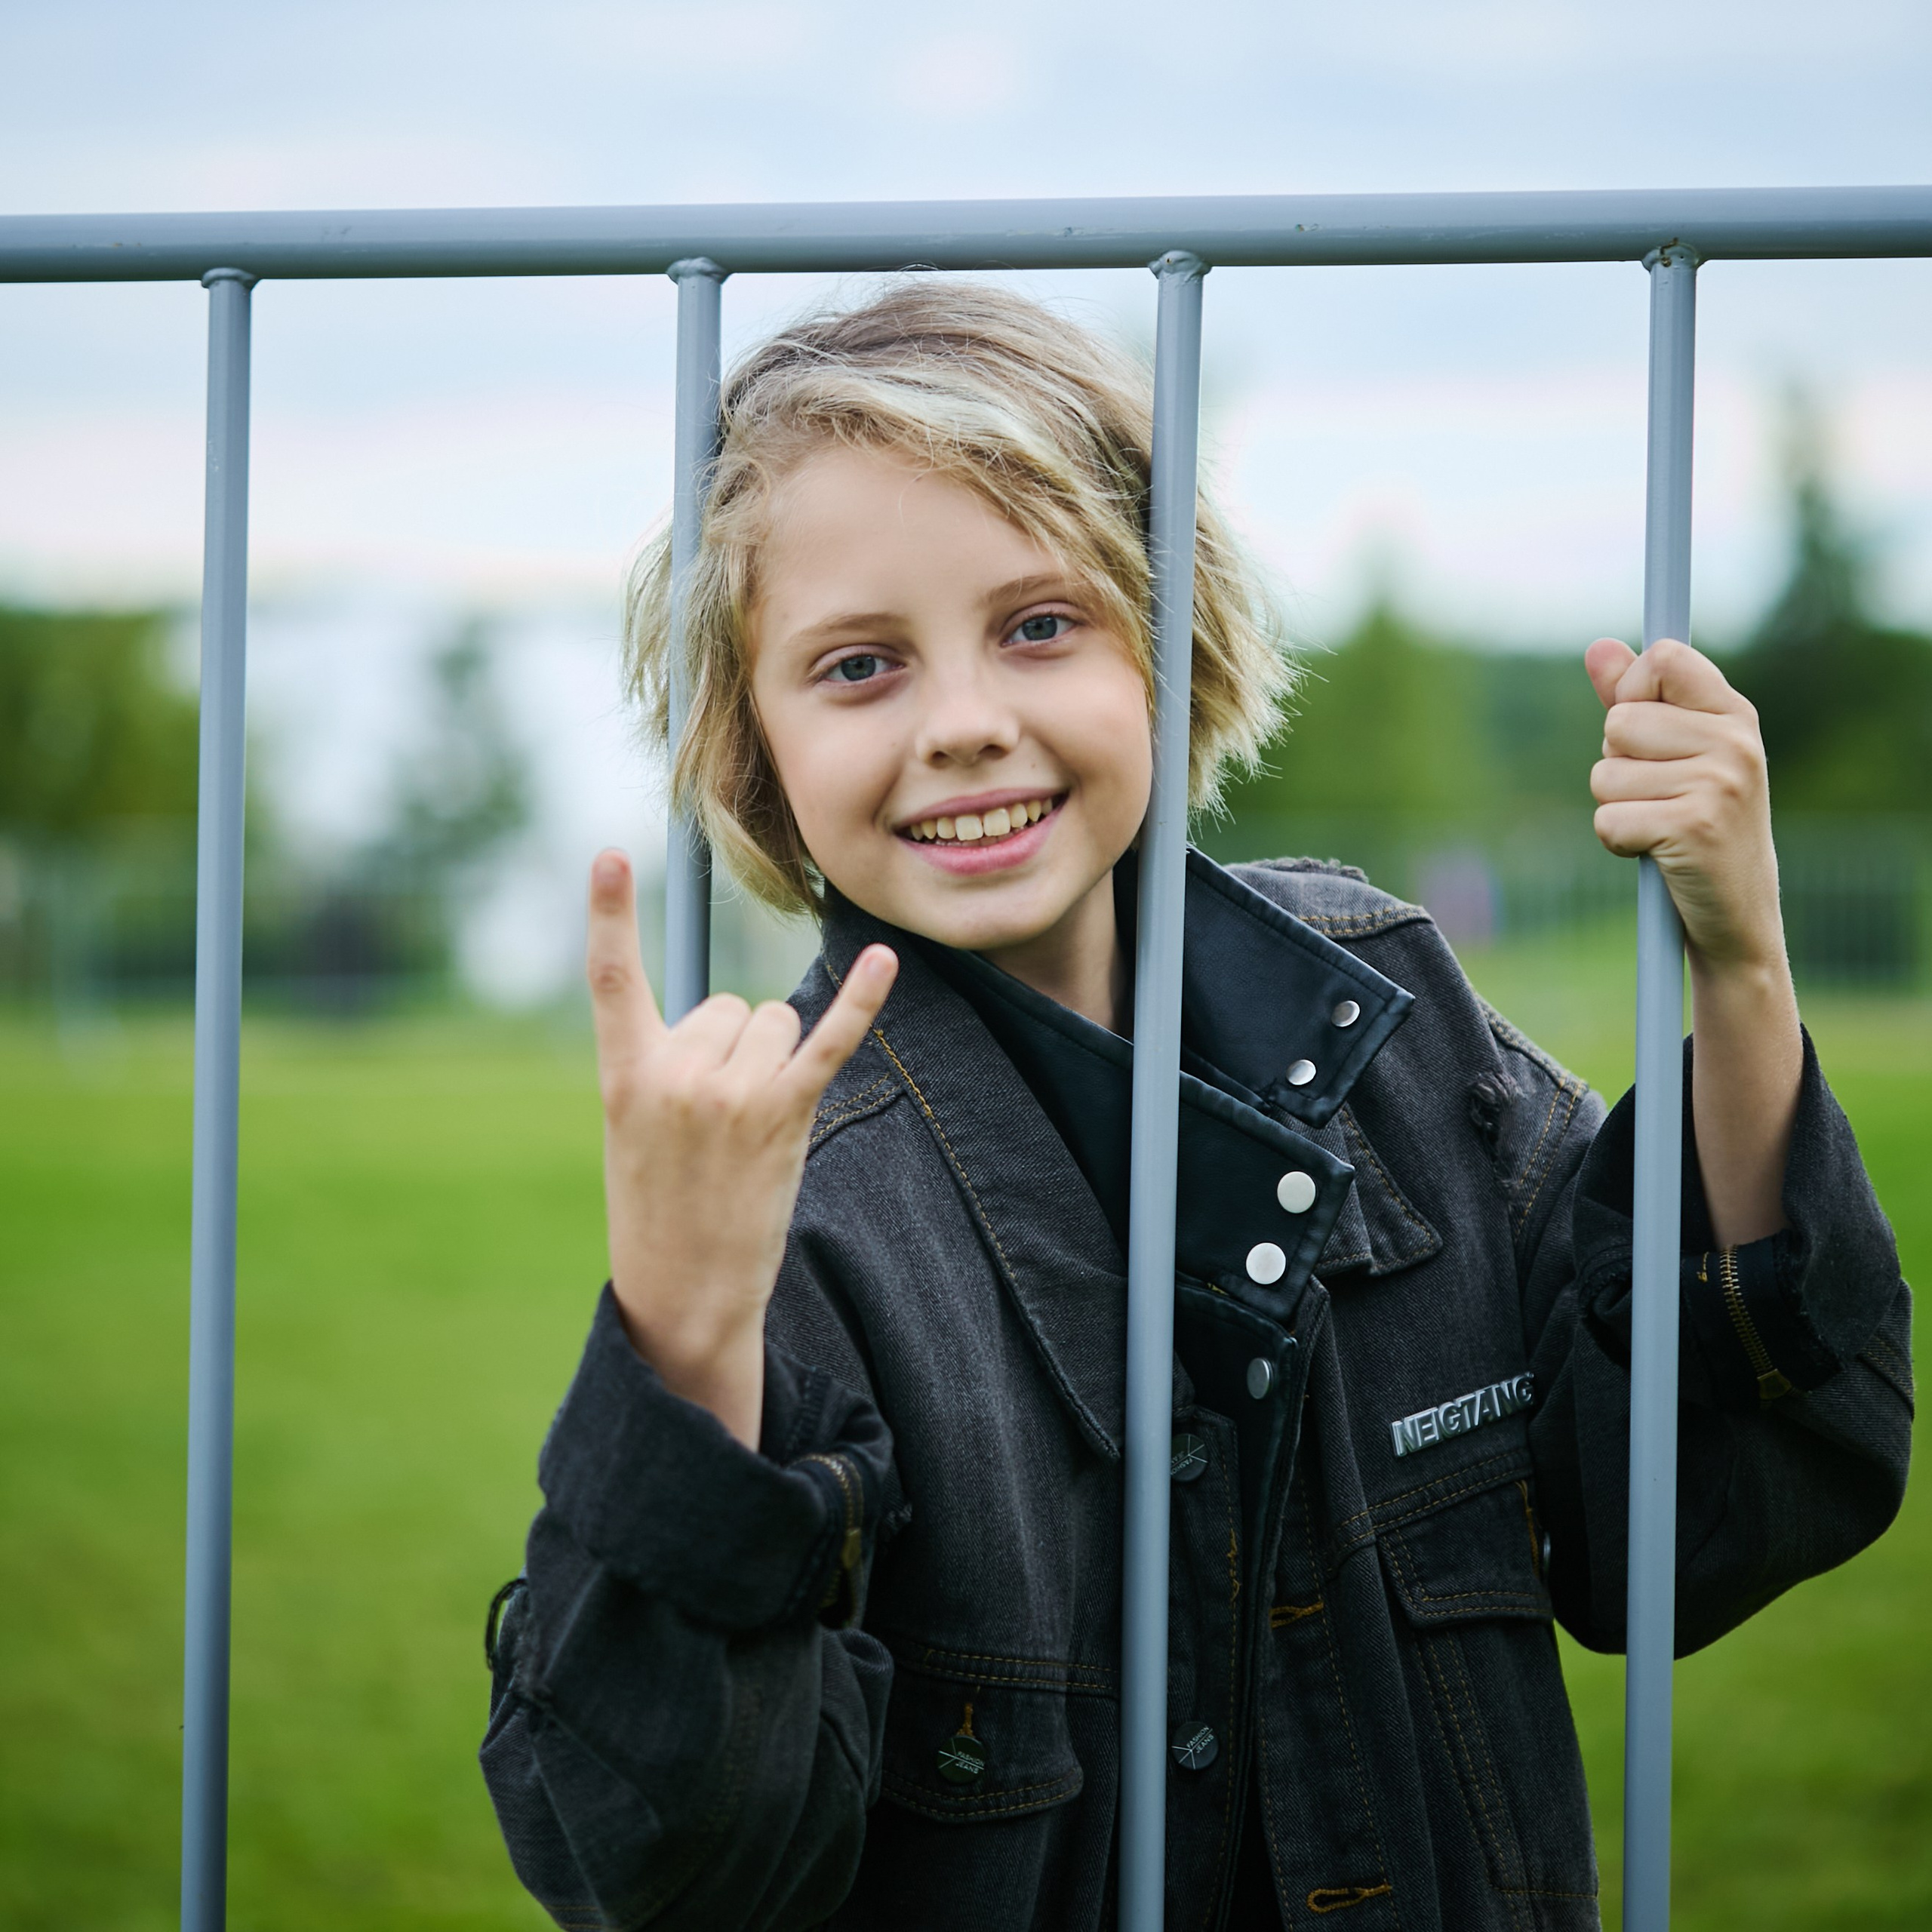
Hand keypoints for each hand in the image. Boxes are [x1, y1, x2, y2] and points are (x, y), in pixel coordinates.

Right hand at [586, 848, 897, 1447]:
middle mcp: (674, 1073)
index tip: (608, 853)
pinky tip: (886, 962)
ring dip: (774, 1063)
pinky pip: (827, 1041)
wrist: (684, 1292)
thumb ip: (666, 1063)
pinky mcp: (783, 1115)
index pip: (611, 977)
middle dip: (732, 1049)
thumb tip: (733, 1013)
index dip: (608, 912)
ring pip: (774, 1021)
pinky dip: (862, 1000)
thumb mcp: (633, 1130)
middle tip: (713, 1125)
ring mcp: (730, 1095)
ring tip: (748, 1131)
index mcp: (623, 1074)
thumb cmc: (660, 1205)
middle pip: (729, 1006)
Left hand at [1586, 636, 1781, 971]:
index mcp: (1735, 716)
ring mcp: (1718, 784)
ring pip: (1606, 773)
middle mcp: (1734, 743)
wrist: (1737, 917)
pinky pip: (1608, 819)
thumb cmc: (1700, 829)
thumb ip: (1636, 699)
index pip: (1664, 658)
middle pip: (1620, 722)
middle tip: (1658, 797)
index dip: (1632, 691)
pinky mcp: (1693, 826)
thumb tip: (1597, 646)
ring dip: (1617, 806)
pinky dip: (1617, 842)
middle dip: (1618, 763)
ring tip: (1659, 826)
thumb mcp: (1678, 757)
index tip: (1645, 732)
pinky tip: (1655, 853)